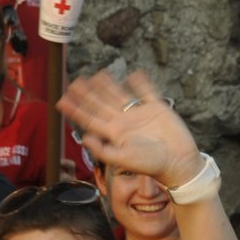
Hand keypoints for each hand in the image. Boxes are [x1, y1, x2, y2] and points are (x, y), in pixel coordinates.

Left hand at [60, 70, 202, 188]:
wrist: (178, 163)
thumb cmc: (152, 165)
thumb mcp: (123, 160)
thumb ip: (103, 151)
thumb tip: (84, 138)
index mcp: (115, 133)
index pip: (91, 118)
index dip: (76, 110)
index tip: (62, 100)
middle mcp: (125, 122)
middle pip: (101, 104)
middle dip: (87, 94)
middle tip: (74, 82)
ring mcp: (140, 114)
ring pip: (120, 95)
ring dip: (108, 85)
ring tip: (97, 74)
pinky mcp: (157, 109)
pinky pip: (147, 92)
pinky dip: (141, 83)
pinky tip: (135, 74)